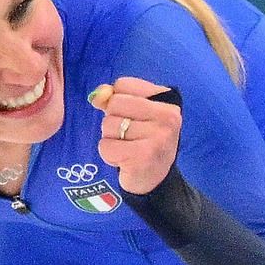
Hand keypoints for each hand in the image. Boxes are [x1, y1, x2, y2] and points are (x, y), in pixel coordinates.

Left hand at [89, 77, 181, 193]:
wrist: (155, 180)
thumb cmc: (143, 142)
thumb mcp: (133, 115)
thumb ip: (113, 99)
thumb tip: (96, 96)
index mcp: (167, 101)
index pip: (123, 84)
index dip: (117, 101)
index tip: (132, 117)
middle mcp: (168, 117)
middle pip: (114, 104)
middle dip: (113, 121)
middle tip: (129, 136)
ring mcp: (158, 137)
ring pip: (108, 125)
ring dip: (111, 139)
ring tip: (128, 149)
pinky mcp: (143, 157)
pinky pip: (106, 146)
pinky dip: (109, 155)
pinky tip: (125, 160)